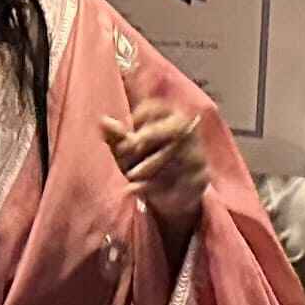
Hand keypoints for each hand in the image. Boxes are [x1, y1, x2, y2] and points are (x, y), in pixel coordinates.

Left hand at [113, 94, 209, 241]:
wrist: (170, 197)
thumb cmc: (146, 164)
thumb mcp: (128, 152)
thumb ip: (117, 137)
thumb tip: (103, 121)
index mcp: (171, 118)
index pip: (159, 108)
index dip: (142, 115)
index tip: (126, 132)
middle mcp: (190, 133)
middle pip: (177, 127)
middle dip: (150, 136)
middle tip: (125, 149)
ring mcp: (198, 155)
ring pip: (179, 154)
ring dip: (151, 164)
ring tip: (130, 176)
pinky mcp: (201, 177)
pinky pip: (182, 179)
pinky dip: (158, 186)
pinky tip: (138, 189)